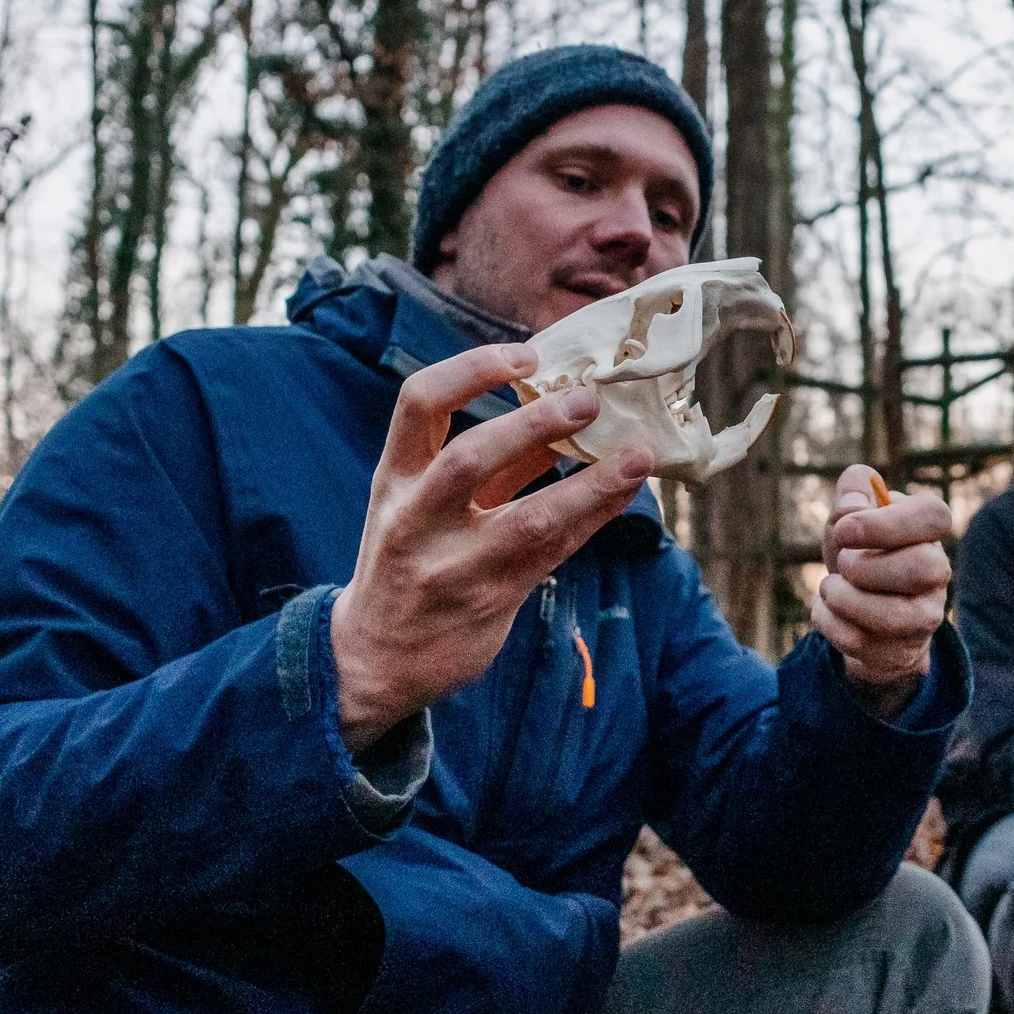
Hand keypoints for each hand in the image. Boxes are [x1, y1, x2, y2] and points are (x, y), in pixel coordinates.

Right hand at [330, 345, 653, 753]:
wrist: (374, 657)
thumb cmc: (410, 560)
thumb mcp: (422, 502)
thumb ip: (485, 461)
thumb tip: (559, 404)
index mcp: (394, 478)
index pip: (418, 403)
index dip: (472, 369)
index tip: (526, 356)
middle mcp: (415, 518)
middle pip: (470, 457)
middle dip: (533, 423)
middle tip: (588, 398)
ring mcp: (452, 565)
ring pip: (528, 518)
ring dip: (590, 484)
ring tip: (638, 456)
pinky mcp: (490, 601)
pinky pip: (554, 553)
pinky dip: (594, 518)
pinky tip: (627, 494)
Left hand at [811, 466, 953, 718]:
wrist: (860, 612)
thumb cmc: (859, 553)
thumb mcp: (849, 517)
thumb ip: (852, 493)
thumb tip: (854, 498)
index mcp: (927, 530)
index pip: (933, 516)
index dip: (886, 523)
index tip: (844, 530)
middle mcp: (937, 572)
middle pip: (922, 568)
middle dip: (866, 566)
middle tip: (843, 564)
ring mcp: (924, 615)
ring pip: (893, 616)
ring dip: (844, 599)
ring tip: (829, 588)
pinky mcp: (901, 649)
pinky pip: (861, 641)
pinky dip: (828, 622)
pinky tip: (826, 610)